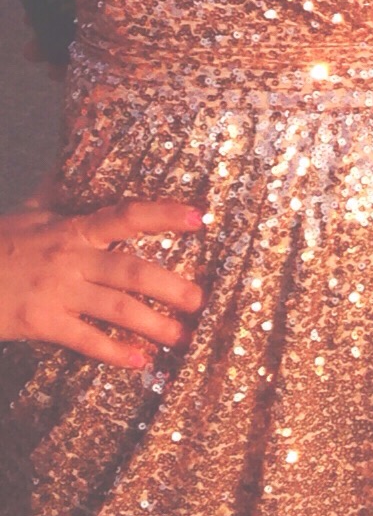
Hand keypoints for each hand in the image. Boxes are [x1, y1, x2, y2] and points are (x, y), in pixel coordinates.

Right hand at [0, 199, 206, 366]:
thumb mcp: (29, 211)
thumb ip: (60, 191)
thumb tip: (79, 154)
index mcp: (73, 228)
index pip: (126, 216)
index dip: (163, 214)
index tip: (200, 218)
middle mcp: (71, 259)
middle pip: (131, 271)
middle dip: (171, 286)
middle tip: (201, 299)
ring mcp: (57, 293)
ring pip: (116, 308)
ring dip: (153, 323)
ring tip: (181, 335)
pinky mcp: (41, 323)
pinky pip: (84, 340)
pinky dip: (114, 352)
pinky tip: (140, 361)